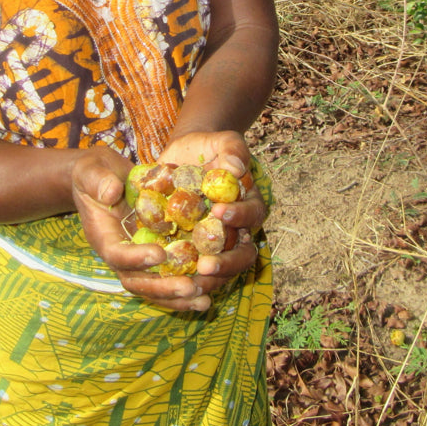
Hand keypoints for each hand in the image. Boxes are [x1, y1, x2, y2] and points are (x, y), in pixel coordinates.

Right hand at [71, 148, 215, 311]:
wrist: (102, 178)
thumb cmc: (94, 174)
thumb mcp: (91, 171)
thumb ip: (99, 181)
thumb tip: (111, 192)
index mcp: (103, 237)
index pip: (116, 254)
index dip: (136, 258)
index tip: (159, 254)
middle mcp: (121, 253)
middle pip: (137, 281)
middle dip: (163, 287)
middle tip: (190, 287)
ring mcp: (138, 257)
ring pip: (154, 286)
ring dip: (178, 297)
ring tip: (204, 299)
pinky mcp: (155, 251)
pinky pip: (168, 275)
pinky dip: (186, 287)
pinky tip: (210, 291)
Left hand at [158, 130, 266, 299]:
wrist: (182, 158)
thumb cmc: (206, 148)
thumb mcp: (221, 140)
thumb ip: (233, 148)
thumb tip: (238, 169)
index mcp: (249, 203)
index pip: (253, 214)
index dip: (239, 216)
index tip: (218, 212)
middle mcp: (237, 229)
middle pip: (244, 254)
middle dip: (227, 262)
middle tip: (206, 265)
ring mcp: (216, 245)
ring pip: (223, 272)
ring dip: (209, 280)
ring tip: (190, 282)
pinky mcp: (193, 253)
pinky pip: (196, 274)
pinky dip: (187, 282)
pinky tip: (173, 286)